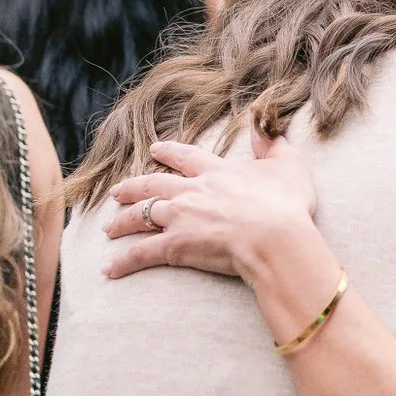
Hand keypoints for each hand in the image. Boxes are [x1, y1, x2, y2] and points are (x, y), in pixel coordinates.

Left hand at [102, 127, 317, 280]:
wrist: (275, 237)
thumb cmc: (285, 205)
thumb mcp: (288, 164)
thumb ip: (272, 143)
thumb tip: (262, 125)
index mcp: (216, 171)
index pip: (185, 157)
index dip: (168, 153)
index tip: (154, 150)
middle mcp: (192, 191)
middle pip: (152, 186)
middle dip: (132, 187)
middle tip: (116, 191)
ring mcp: (180, 217)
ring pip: (140, 216)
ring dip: (121, 222)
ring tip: (108, 228)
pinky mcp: (174, 245)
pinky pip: (141, 253)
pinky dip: (123, 262)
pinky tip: (109, 269)